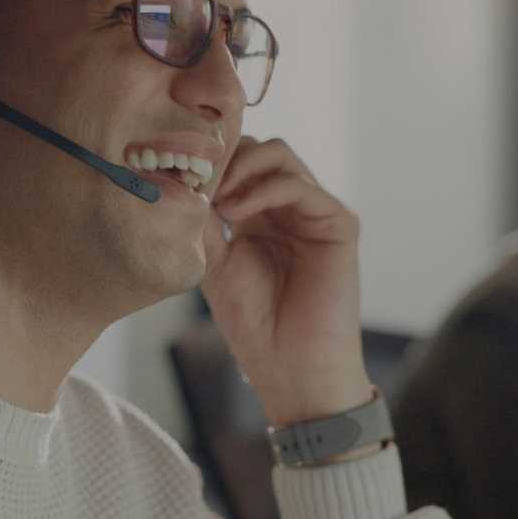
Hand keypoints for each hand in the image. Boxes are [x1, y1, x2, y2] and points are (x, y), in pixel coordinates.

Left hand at [203, 137, 369, 426]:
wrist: (292, 369)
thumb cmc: (256, 326)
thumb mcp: (214, 264)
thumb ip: (203, 221)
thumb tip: (179, 180)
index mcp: (263, 215)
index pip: (240, 161)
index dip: (211, 161)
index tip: (177, 176)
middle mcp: (292, 208)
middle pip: (260, 149)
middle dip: (224, 159)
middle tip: (197, 185)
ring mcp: (317, 213)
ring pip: (280, 156)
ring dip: (241, 170)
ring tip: (216, 202)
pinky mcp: (339, 224)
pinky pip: (301, 186)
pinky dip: (264, 189)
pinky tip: (236, 214)